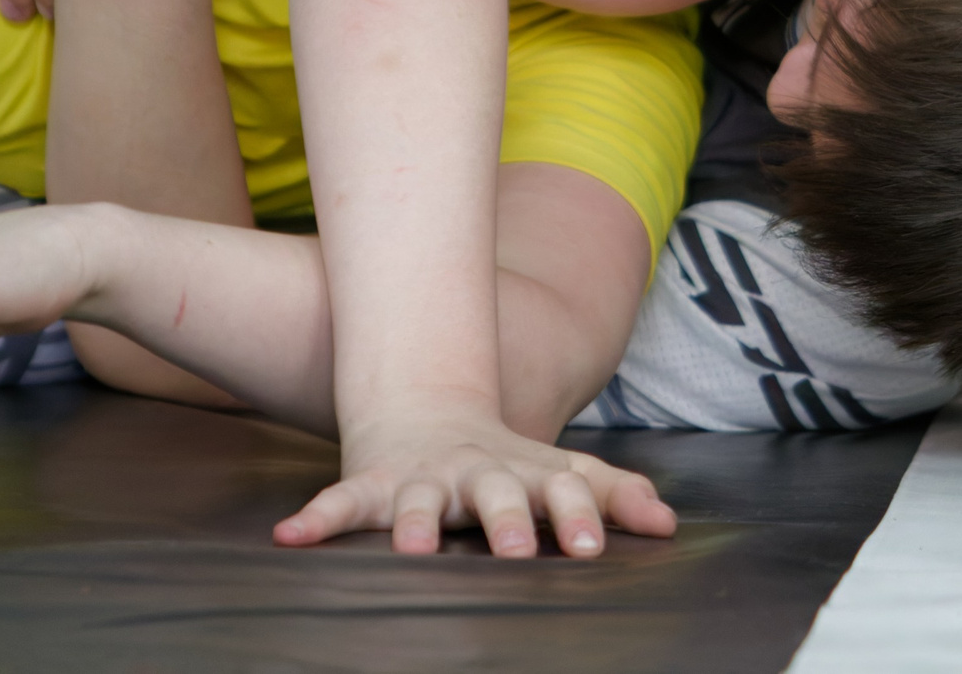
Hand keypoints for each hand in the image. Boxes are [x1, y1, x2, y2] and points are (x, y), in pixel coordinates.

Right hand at [276, 412, 678, 559]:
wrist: (425, 409)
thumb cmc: (505, 462)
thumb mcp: (560, 471)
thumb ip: (614, 493)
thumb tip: (671, 525)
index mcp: (526, 474)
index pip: (563, 490)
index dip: (578, 515)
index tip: (591, 548)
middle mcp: (477, 474)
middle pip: (496, 493)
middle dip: (507, 520)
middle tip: (518, 550)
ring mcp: (423, 479)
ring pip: (419, 501)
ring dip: (415, 523)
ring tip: (412, 549)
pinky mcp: (373, 484)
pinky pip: (342, 502)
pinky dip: (315, 518)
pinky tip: (290, 538)